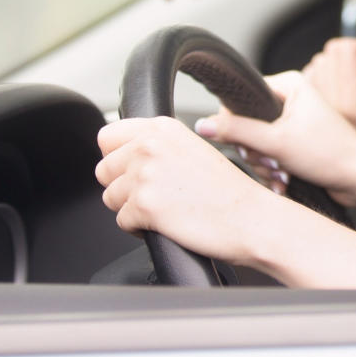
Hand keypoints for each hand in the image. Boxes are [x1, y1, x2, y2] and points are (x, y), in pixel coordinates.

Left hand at [95, 115, 283, 266]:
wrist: (251, 219)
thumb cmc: (228, 191)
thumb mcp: (193, 149)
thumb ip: (156, 146)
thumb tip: (121, 155)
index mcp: (162, 127)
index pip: (107, 136)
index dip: (117, 158)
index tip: (132, 170)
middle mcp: (150, 145)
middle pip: (103, 170)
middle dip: (122, 187)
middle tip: (155, 194)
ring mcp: (145, 174)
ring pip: (110, 198)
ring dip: (131, 209)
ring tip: (164, 210)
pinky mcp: (144, 205)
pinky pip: (121, 221)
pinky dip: (139, 229)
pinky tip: (166, 223)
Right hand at [195, 71, 355, 206]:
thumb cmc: (330, 155)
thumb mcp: (275, 143)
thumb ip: (236, 131)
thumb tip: (202, 124)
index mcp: (290, 84)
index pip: (241, 98)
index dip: (236, 124)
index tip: (247, 144)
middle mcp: (292, 98)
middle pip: (246, 124)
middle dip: (254, 151)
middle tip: (271, 162)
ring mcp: (294, 121)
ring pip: (256, 143)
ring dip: (264, 164)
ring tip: (281, 174)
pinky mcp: (296, 141)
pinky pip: (269, 154)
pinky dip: (273, 169)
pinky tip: (284, 181)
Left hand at [303, 38, 355, 161]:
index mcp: (353, 103)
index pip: (346, 50)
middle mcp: (330, 108)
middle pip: (330, 55)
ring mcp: (319, 116)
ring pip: (318, 68)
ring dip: (342, 66)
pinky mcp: (316, 123)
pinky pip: (314, 86)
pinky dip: (330, 80)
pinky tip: (351, 90)